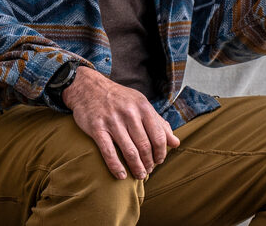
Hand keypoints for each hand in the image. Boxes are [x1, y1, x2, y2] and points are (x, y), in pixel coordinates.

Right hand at [62, 67, 179, 179]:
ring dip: (136, 167)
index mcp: (143, 107)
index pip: (158, 135)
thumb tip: (176, 143)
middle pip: (145, 145)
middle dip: (149, 162)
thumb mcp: (141, 104)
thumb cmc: (120, 99)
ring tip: (140, 175)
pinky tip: (121, 176)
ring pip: (129, 151)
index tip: (159, 161)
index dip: (161, 152)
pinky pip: (108, 152)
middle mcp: (130, 114)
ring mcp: (113, 121)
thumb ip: (159, 123)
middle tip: (149, 171)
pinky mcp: (97, 129)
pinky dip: (116, 167)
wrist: (89, 88)